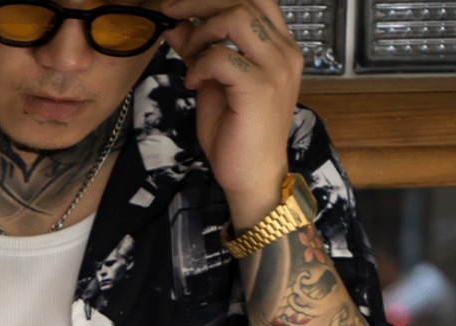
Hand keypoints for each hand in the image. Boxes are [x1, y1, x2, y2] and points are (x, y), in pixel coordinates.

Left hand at [161, 1, 302, 226]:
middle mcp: (284, 51)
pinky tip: (193, 83)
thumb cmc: (237, 137)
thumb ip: (199, 53)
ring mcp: (277, 68)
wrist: (253, 178)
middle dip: (201, 1)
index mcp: (279, 47)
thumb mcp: (212, 86)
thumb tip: (176, 24)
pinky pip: (223, 57)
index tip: (180, 4)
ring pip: (237, 17)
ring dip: (203, 31)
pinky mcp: (260, 88)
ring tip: (189, 57)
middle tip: (171, 10)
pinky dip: (200, 65)